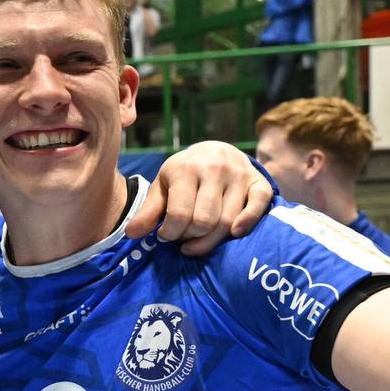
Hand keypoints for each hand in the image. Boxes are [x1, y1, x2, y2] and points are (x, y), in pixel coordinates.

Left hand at [125, 140, 272, 256]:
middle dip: (191, 237)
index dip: (171, 234)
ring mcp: (239, 175)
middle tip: (184, 238)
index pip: (180, 214)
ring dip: (211, 239)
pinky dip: (247, 223)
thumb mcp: (163, 187)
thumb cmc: (185, 175)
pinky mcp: (258, 182)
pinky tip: (233, 234)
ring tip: (198, 239)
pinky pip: (259, 205)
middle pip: (204, 221)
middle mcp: (214, 169)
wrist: (216, 151)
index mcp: (185, 170)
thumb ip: (149, 211)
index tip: (166, 236)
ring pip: (227, 221)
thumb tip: (131, 234)